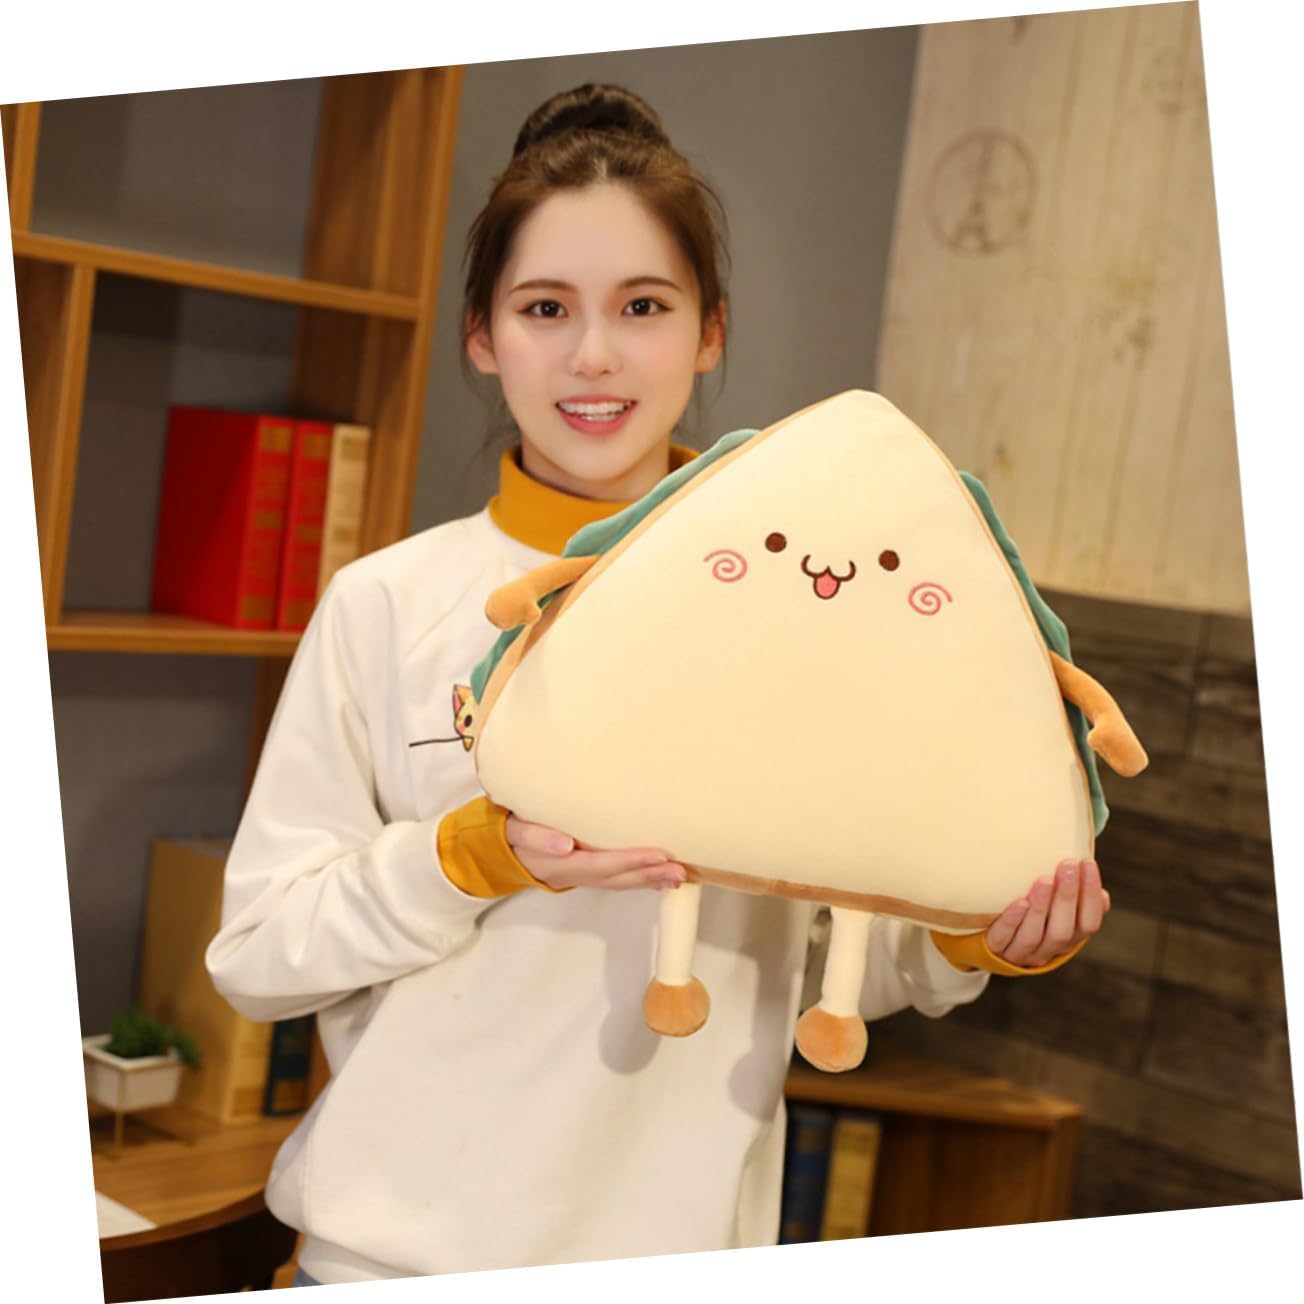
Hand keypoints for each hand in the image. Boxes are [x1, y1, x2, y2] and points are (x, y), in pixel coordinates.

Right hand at [504, 814, 687, 891]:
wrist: (498, 850)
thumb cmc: (509, 832)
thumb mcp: (514, 830)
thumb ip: (536, 835)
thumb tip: (565, 844)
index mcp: (556, 864)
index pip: (598, 864)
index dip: (628, 861)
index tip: (657, 855)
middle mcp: (572, 874)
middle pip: (615, 878)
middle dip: (648, 875)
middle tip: (680, 870)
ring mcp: (580, 876)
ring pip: (619, 882)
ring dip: (649, 880)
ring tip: (680, 876)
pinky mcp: (586, 872)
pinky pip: (617, 879)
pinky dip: (640, 879)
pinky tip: (662, 877)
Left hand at [984, 858, 1110, 967]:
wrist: (989, 937)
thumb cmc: (1029, 912)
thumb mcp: (1054, 907)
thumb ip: (1072, 895)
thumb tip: (1092, 877)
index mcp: (1069, 939)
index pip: (1088, 924)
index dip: (1091, 896)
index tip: (1087, 863)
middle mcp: (1048, 950)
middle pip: (1062, 931)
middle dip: (1067, 897)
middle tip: (1068, 865)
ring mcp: (1021, 953)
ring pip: (1034, 935)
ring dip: (1042, 907)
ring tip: (1045, 880)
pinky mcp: (995, 949)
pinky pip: (1003, 937)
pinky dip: (1013, 920)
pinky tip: (1019, 902)